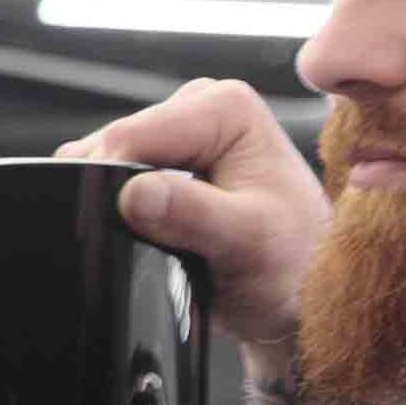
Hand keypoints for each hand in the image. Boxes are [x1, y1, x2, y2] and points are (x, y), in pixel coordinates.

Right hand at [54, 75, 323, 364]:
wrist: (298, 296)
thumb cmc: (292, 266)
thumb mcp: (246, 243)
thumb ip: (192, 214)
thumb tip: (134, 194)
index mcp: (226, 107)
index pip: (131, 135)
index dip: (111, 181)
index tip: (119, 228)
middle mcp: (201, 109)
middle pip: (113, 146)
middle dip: (114, 193)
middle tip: (149, 240)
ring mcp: (180, 137)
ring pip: (107, 164)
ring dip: (113, 204)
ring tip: (153, 239)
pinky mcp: (164, 163)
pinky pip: (112, 180)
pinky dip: (114, 209)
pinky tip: (145, 233)